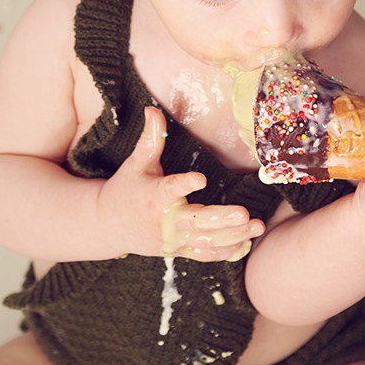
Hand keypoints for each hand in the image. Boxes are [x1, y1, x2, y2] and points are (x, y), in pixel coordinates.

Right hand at [96, 106, 264, 259]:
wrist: (107, 226)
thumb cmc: (126, 190)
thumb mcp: (136, 163)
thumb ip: (151, 138)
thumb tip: (152, 108)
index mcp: (154, 196)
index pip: (170, 189)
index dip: (185, 184)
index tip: (200, 179)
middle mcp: (165, 220)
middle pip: (196, 221)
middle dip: (221, 219)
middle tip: (244, 213)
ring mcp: (173, 239)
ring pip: (205, 241)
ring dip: (232, 236)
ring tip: (256, 227)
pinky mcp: (179, 250)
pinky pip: (204, 255)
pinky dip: (224, 252)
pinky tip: (245, 243)